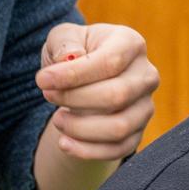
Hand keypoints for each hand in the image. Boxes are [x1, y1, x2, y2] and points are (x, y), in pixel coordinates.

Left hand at [36, 22, 159, 159]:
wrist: (85, 81)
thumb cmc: (74, 54)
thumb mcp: (63, 38)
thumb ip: (64, 41)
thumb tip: (69, 57)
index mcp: (131, 44)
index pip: (110, 62)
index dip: (74, 74)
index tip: (42, 80)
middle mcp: (146, 75)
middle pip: (116, 95)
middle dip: (75, 99)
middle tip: (48, 96)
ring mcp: (145, 106)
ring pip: (119, 127)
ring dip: (81, 128)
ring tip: (57, 119)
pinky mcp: (138, 133)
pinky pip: (119, 149)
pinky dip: (88, 151)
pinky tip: (65, 142)